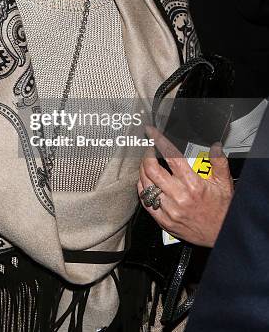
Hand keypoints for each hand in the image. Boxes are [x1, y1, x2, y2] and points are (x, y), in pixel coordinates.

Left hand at [138, 126, 233, 246]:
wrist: (222, 236)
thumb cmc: (222, 210)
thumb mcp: (224, 184)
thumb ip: (219, 162)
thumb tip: (215, 146)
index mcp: (193, 184)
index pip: (171, 156)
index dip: (159, 141)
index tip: (152, 132)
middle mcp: (179, 196)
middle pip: (152, 169)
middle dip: (147, 156)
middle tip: (149, 150)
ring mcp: (169, 209)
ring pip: (145, 185)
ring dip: (142, 171)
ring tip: (146, 165)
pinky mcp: (164, 221)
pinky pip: (145, 202)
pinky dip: (142, 189)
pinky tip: (146, 183)